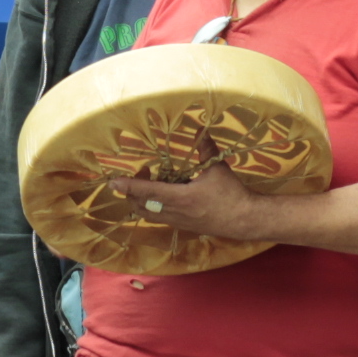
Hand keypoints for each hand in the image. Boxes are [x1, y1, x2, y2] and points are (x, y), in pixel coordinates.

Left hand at [95, 160, 261, 240]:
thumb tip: (199, 130)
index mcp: (180, 197)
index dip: (128, 186)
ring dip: (141, 199)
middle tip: (144, 172)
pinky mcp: (181, 226)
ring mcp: (176, 221)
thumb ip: (205, 149)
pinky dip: (152, 206)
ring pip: (147, 214)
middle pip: (140, 205)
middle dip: (134, 190)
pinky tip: (163, 194)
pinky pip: (158, 217)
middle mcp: (174, 212)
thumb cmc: (230, 194)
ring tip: (152, 182)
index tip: (113, 182)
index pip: (147, 191)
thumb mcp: (217, 169)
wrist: (243, 219)